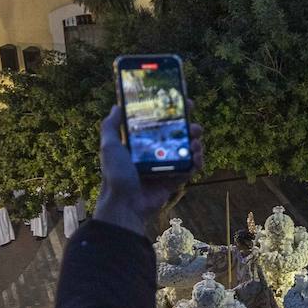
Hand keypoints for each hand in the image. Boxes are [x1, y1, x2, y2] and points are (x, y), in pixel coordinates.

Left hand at [94, 104, 202, 236]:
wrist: (125, 204)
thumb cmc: (115, 174)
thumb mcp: (109, 146)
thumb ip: (110, 126)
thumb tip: (117, 106)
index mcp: (141, 144)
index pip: (159, 124)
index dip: (171, 114)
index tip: (183, 104)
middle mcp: (155, 153)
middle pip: (177, 136)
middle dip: (189, 128)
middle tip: (194, 125)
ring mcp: (166, 167)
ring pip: (186, 150)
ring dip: (196, 144)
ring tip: (196, 142)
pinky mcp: (174, 180)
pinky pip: (190, 168)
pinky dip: (197, 162)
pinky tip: (197, 157)